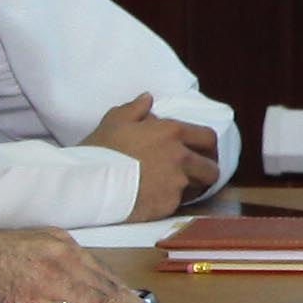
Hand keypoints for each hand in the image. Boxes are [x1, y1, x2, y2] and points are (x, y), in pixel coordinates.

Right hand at [83, 97, 221, 218]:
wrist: (90, 182)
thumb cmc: (101, 148)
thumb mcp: (115, 120)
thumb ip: (136, 108)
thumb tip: (147, 98)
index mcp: (172, 132)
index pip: (208, 138)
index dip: (207, 147)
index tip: (201, 152)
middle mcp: (181, 157)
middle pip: (212, 169)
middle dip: (206, 172)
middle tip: (194, 175)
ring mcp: (177, 183)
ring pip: (200, 189)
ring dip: (192, 188)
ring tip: (175, 188)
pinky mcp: (169, 205)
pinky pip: (178, 204)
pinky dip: (170, 202)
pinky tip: (156, 199)